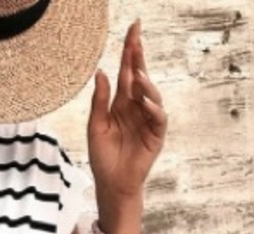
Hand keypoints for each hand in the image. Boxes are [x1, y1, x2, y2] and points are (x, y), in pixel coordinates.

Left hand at [88, 20, 167, 207]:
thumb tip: (101, 72)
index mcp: (121, 103)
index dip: (129, 51)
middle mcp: (136, 108)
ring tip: (136, 74)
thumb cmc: (103, 158)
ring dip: (145, 83)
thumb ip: (99, 101)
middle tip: (137, 36)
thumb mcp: (96, 127)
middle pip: (140, 77)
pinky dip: (152, 107)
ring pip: (151, 95)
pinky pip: (158, 117)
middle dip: (139, 57)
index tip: (133, 29)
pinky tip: (144, 100)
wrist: (111, 184)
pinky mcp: (156, 135)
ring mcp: (148, 120)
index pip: (126, 72)